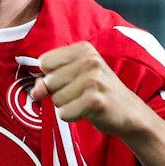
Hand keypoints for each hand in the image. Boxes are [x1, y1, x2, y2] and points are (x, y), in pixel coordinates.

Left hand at [30, 43, 148, 138]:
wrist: (129, 111)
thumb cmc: (98, 92)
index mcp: (83, 49)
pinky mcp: (95, 100)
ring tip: (84, 102)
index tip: (69, 80)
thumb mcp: (74, 77)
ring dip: (67, 106)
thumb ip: (50, 79)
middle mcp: (90, 60)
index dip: (51, 76)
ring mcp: (93, 80)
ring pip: (56, 99)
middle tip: (80, 94)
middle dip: (59, 93)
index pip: (45, 62)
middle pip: (49, 81)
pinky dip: (72, 116)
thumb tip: (35, 91)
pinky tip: (87, 112)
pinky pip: (64, 113)